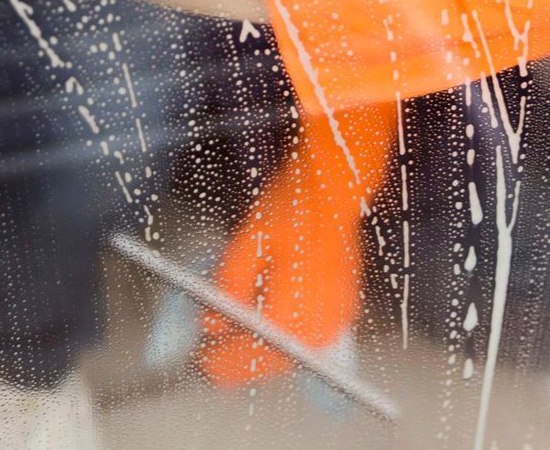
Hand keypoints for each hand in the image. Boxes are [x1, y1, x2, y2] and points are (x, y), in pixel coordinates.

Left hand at [196, 101, 394, 385]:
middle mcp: (318, 325)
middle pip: (272, 361)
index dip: (222, 361)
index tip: (204, 359)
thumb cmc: (295, 208)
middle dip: (241, 357)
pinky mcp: (344, 307)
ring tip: (236, 335)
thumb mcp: (246, 245)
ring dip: (264, 348)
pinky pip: (311, 334)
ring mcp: (336, 318)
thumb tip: (212, 321)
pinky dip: (287, 333)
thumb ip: (228, 289)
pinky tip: (269, 318)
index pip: (249, 357)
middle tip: (214, 352)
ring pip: (292, 350)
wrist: (334, 188)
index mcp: (292, 314)